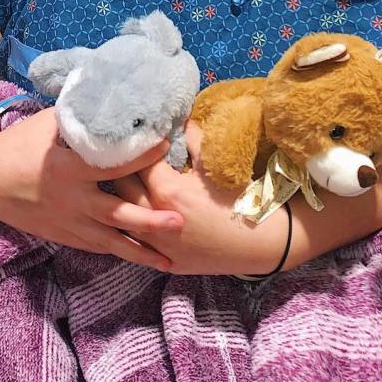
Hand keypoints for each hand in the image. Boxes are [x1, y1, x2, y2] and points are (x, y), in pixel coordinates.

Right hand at [0, 107, 184, 271]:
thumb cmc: (18, 143)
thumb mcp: (49, 124)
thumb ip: (82, 121)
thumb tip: (114, 104)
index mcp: (68, 170)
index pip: (112, 165)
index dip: (141, 157)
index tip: (165, 146)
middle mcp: (71, 201)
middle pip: (118, 215)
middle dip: (150, 221)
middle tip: (179, 221)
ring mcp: (67, 223)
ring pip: (109, 241)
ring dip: (140, 251)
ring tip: (169, 259)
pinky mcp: (62, 236)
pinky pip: (95, 246)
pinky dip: (118, 253)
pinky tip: (140, 259)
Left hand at [112, 120, 290, 275]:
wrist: (260, 243)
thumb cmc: (238, 199)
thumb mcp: (214, 166)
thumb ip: (193, 139)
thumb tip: (182, 119)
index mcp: (167, 190)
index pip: (137, 162)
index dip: (137, 149)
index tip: (138, 141)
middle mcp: (156, 218)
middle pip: (121, 187)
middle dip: (122, 170)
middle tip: (127, 159)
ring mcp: (158, 245)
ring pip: (123, 217)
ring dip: (122, 200)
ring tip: (126, 185)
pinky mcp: (164, 262)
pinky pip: (135, 244)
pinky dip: (132, 228)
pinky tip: (134, 217)